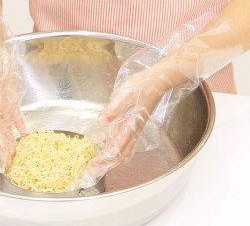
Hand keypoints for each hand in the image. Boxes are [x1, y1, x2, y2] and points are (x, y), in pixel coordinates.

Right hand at [0, 50, 26, 170]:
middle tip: (10, 161)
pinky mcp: (9, 95)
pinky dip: (18, 123)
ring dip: (11, 138)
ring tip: (16, 151)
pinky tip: (23, 132)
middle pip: (0, 130)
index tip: (4, 154)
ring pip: (7, 125)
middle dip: (4, 146)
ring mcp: (3, 101)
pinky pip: (14, 113)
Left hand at [81, 68, 166, 184]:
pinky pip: (123, 138)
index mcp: (131, 126)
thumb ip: (112, 110)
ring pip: (122, 148)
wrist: (156, 81)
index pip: (116, 148)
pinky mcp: (134, 122)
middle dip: (106, 163)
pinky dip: (113, 143)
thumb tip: (101, 122)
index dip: (104, 158)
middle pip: (120, 154)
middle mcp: (133, 130)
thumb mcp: (123, 95)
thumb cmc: (141, 86)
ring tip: (97, 158)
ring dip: (109, 156)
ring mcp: (134, 127)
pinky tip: (103, 139)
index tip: (94, 165)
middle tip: (93, 168)